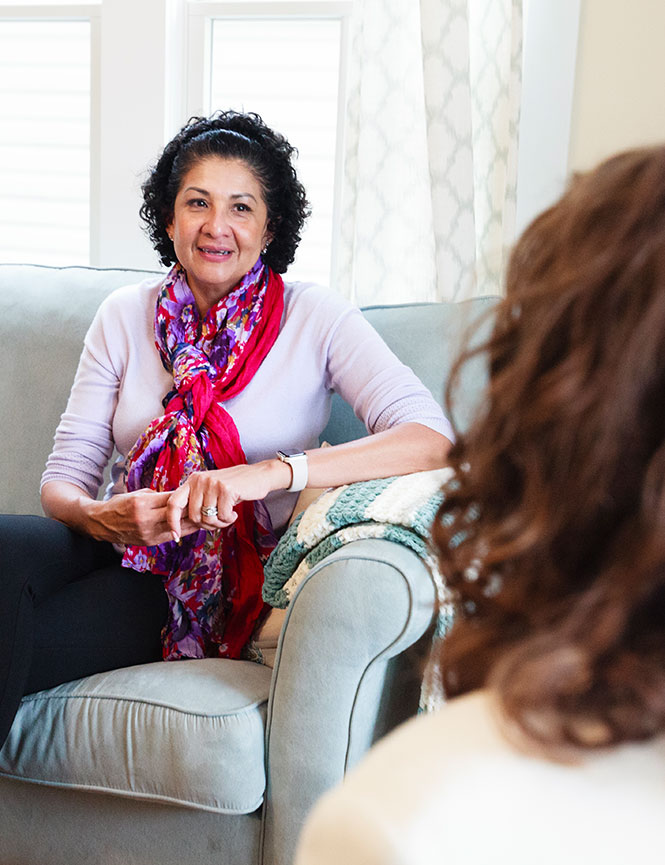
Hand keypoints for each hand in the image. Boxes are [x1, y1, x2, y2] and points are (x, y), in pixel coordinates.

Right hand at [86, 489, 198, 545]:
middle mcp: (145, 519)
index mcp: (142, 503)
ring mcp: (147, 533)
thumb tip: (180, 494)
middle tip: (208, 505)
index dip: (187, 497)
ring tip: (207, 516)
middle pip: (177, 515)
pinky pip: (171, 536)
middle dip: (193, 510)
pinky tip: (193, 526)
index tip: (198, 493)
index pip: (171, 500)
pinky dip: (183, 531)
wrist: (102, 523)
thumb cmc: (120, 504)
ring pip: (177, 528)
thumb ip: (159, 495)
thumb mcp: (138, 493)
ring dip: (193, 523)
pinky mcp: (149, 542)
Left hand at [166, 460, 290, 538]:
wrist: (258, 475)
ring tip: (228, 516)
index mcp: (192, 481)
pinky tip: (235, 513)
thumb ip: (196, 502)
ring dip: (220, 523)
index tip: (175, 536)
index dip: (173, 521)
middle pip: (194, 516)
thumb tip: (181, 524)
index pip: (174, 503)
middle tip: (219, 521)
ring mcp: (212, 483)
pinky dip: (229, 519)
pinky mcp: (226, 489)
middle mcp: (199, 480)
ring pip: (208, 518)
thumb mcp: (210, 490)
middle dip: (207, 525)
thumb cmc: (233, 487)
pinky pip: (223, 516)